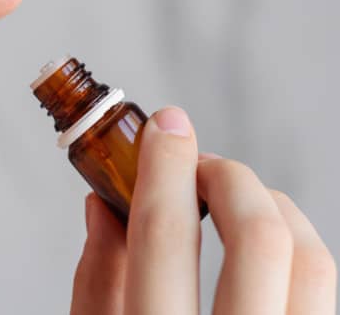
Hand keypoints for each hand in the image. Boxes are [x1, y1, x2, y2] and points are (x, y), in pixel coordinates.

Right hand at [70, 107, 336, 314]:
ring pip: (311, 259)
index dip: (164, 168)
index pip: (165, 238)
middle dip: (226, 178)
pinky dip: (293, 244)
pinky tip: (258, 241)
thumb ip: (97, 280)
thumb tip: (101, 204)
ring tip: (229, 199)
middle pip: (259, 239)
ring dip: (269, 206)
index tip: (165, 127)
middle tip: (197, 167)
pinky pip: (322, 285)